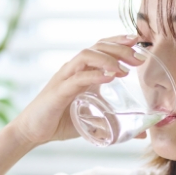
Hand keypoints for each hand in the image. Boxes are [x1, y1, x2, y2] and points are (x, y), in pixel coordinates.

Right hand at [9, 35, 145, 145]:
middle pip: (97, 47)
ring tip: (124, 69)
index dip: (118, 41)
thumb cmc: (60, 122)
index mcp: (81, 71)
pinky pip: (77, 78)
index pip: (101, 47)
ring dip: (107, 59)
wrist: (32, 132)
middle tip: (139, 58)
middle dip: (120, 48)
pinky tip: (108, 78)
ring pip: (86, 56)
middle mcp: (72, 70)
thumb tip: (142, 133)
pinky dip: (93, 76)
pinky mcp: (58, 92)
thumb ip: (116, 123)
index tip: (138, 42)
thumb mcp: (94, 121)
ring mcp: (64, 79)